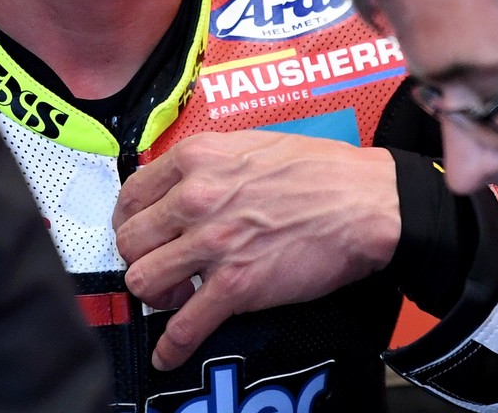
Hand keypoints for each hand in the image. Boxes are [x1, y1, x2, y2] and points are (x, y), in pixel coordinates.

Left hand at [112, 131, 400, 370]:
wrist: (368, 202)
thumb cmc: (323, 171)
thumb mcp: (251, 144)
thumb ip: (209, 164)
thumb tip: (183, 183)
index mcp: (198, 158)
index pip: (131, 193)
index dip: (130, 219)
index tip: (140, 231)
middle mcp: (196, 197)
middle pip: (129, 239)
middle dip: (140, 257)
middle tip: (160, 263)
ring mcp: (214, 243)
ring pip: (143, 280)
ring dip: (155, 295)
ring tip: (175, 296)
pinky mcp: (237, 286)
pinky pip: (184, 325)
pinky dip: (171, 346)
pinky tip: (168, 353)